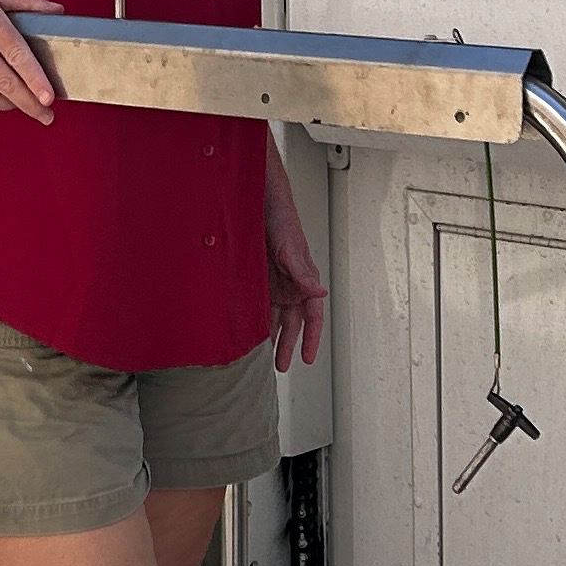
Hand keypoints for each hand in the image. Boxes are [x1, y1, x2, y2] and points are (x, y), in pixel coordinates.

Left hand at [264, 164, 327, 374]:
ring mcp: (273, 282)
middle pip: (291, 323)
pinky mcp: (255, 277)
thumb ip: (303, 272)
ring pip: (274, 316)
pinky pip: (256, 304)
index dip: (310, 338)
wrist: (256, 199)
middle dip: (288, 345)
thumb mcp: (292, 247)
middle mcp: (290, 284)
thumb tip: (319, 291)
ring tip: (263, 356)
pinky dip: (254, 319)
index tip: (306, 358)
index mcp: (304, 280)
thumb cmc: (281, 218)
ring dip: (271, 335)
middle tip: (282, 366)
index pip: (312, 317)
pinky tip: (246, 331)